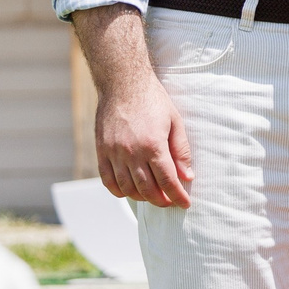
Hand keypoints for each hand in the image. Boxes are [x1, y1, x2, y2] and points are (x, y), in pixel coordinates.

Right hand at [95, 70, 193, 207]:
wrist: (123, 84)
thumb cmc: (153, 101)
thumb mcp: (175, 122)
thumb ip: (181, 151)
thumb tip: (187, 176)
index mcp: (153, 145)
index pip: (167, 181)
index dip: (177, 196)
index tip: (185, 204)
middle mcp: (131, 152)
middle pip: (147, 189)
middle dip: (161, 200)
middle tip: (170, 202)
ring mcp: (114, 153)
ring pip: (127, 188)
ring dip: (142, 197)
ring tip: (153, 197)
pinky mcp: (101, 151)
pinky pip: (107, 180)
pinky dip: (119, 190)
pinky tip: (130, 191)